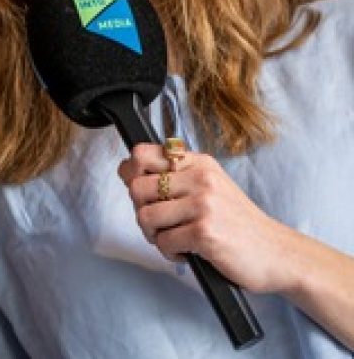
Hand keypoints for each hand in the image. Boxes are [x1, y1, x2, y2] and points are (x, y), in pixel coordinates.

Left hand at [118, 143, 304, 293]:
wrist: (279, 254)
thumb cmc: (239, 224)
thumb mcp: (210, 187)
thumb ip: (176, 178)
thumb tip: (127, 172)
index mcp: (199, 164)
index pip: (142, 154)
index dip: (131, 175)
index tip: (143, 193)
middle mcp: (201, 179)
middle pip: (136, 187)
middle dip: (141, 212)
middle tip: (160, 225)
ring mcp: (203, 205)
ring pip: (145, 216)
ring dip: (154, 236)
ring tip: (175, 240)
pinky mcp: (204, 232)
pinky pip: (163, 242)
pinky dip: (170, 253)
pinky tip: (189, 253)